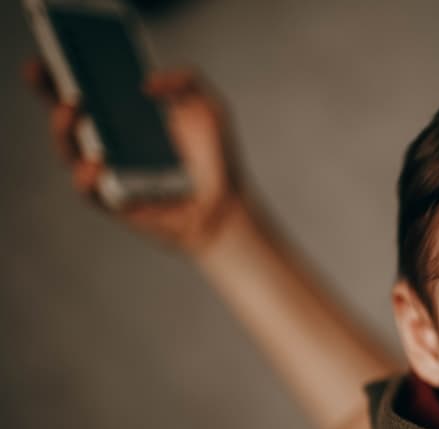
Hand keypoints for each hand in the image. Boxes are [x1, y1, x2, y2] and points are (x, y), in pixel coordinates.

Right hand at [25, 59, 244, 255]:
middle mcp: (109, 141)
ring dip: (63, 129)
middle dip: (51, 94)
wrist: (228, 203)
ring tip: (71, 110)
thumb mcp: (208, 107)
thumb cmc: (216, 156)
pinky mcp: (113, 202)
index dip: (58, 71)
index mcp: (124, 115)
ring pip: (70, 150)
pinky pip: (89, 190)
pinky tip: (97, 162)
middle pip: (67, 115)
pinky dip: (86, 176)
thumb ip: (185, 80)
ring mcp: (108, 172)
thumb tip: (146, 83)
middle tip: (51, 75)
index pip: (83, 88)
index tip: (48, 56)